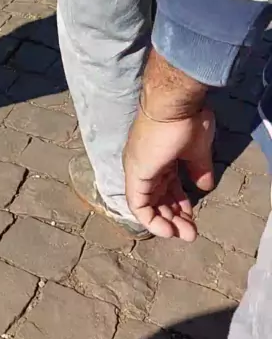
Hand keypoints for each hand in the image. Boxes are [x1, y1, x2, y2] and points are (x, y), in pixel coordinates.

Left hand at [124, 107, 215, 240]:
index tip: (193, 217)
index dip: (180, 204)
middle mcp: (144, 163)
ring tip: (184, 234)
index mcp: (158, 156)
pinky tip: (167, 230)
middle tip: (191, 233)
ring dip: (166, 221)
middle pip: (157, 197)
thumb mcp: (197, 149)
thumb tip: (204, 186)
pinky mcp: (135, 174)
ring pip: (148, 204)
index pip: (166, 186)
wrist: (173, 104)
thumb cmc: (186, 121)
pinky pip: (138, 205)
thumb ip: (199, 169)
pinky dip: (151, 220)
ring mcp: (138, 168)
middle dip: (175, 217)